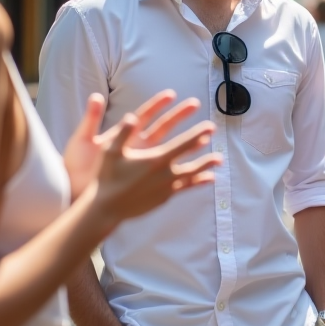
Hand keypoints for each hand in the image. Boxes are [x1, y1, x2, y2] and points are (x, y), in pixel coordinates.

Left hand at [64, 91, 195, 198]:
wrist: (73, 190)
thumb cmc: (76, 164)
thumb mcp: (83, 140)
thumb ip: (91, 119)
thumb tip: (96, 96)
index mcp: (123, 135)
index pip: (144, 116)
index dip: (157, 104)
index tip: (171, 94)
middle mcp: (136, 146)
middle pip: (161, 128)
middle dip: (179, 116)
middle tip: (195, 105)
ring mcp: (140, 162)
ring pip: (168, 151)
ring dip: (186, 144)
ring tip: (206, 139)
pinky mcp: (143, 179)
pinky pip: (166, 174)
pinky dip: (182, 173)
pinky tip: (196, 173)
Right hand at [87, 97, 221, 223]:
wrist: (105, 209)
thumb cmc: (106, 178)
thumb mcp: (110, 152)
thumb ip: (122, 133)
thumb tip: (131, 116)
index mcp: (155, 160)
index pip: (183, 144)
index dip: (198, 134)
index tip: (210, 127)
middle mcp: (164, 174)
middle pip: (191, 160)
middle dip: (204, 148)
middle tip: (217, 139)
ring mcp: (165, 188)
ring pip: (191, 176)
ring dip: (206, 167)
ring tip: (219, 161)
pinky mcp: (163, 198)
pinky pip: (184, 188)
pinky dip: (197, 183)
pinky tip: (207, 179)